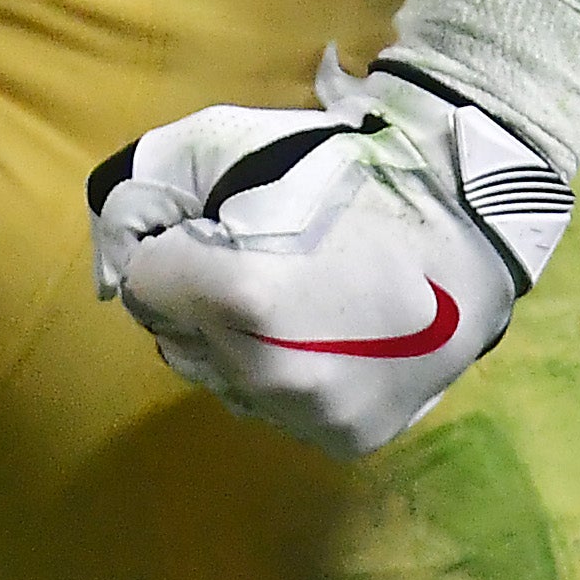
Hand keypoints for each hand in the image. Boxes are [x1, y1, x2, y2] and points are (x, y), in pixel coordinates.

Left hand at [90, 54, 574, 456]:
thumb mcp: (228, 142)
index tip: (217, 222)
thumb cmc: (343, 167)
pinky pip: (275, 408)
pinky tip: (325, 331)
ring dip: (236, 341)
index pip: (141, 282)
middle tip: (259, 252)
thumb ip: (147, 188)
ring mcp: (312, 414)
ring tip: (295, 293)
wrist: (465, 213)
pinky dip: (283, 374)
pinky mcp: (348, 437)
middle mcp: (270, 373)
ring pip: (221, 380)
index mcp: (239, 296)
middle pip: (175, 339)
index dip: (172, 242)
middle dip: (197, 295)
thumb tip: (113, 255)